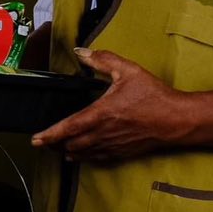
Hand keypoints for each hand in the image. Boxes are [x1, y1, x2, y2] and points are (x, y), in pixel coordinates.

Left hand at [31, 49, 187, 162]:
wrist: (176, 120)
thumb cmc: (154, 96)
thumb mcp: (128, 71)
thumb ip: (103, 60)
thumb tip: (81, 52)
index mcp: (102, 113)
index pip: (69, 127)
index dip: (50, 134)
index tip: (36, 139)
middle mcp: (103, 133)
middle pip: (70, 145)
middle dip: (55, 144)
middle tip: (44, 141)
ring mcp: (112, 145)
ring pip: (82, 154)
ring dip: (67, 151)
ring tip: (58, 148)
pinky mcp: (121, 153)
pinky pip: (96, 159)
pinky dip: (84, 157)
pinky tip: (80, 155)